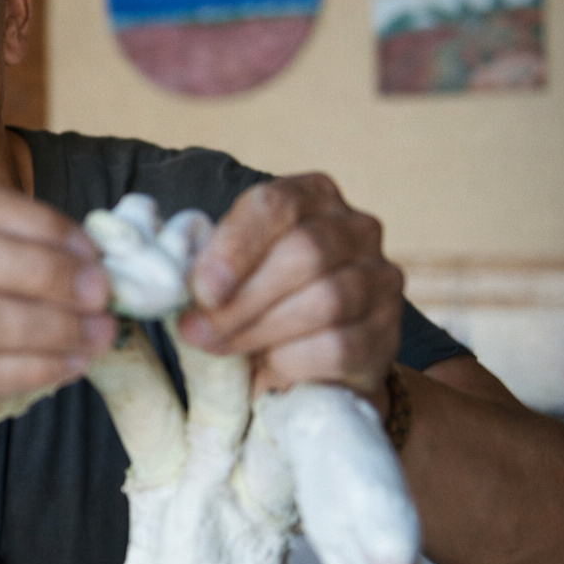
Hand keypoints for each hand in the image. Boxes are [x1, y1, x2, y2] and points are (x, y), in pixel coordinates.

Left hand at [176, 174, 403, 404]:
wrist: (313, 366)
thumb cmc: (259, 306)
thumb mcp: (230, 276)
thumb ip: (209, 268)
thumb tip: (177, 284)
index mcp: (312, 196)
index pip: (276, 204)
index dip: (233, 247)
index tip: (200, 290)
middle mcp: (356, 228)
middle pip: (304, 252)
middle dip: (242, 298)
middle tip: (197, 330)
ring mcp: (380, 279)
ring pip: (325, 299)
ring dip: (260, 330)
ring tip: (221, 348)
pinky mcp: (386, 333)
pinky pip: (339, 346)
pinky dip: (292, 360)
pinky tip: (268, 367)